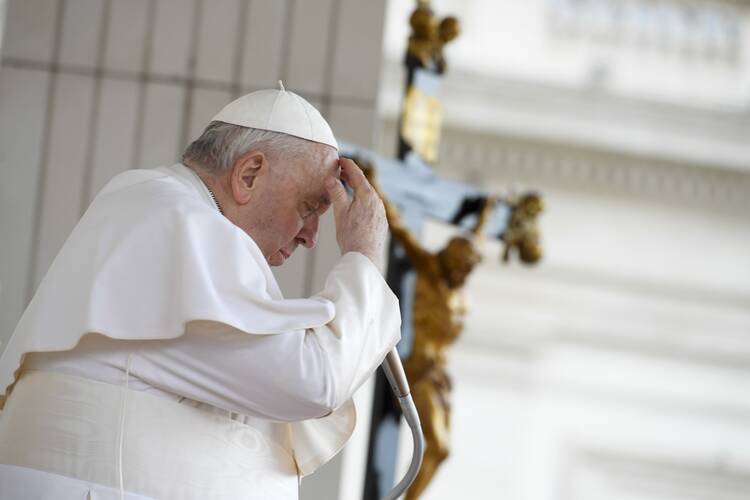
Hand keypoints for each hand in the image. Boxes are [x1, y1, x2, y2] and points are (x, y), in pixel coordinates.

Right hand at [325, 158, 387, 273]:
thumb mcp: (340, 212)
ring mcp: (381, 212)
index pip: (357, 174)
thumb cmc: (351, 236)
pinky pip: (372, 206)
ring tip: (348, 187)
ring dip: (358, 189)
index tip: (341, 160)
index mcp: (368, 196)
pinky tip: (356, 207)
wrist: (365, 257)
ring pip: (368, 196)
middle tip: (341, 172)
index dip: (348, 165)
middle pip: (364, 184)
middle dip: (352, 177)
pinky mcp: (381, 222)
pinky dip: (363, 201)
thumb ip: (337, 193)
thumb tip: (331, 179)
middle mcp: (377, 202)